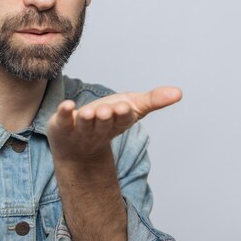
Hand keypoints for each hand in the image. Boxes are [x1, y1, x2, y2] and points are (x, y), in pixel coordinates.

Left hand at [47, 87, 181, 161]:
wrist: (77, 147)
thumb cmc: (108, 120)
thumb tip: (179, 92)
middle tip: (107, 111)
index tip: (126, 107)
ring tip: (89, 112)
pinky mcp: (62, 125)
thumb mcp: (132, 107)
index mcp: (117, 123)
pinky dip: (63, 113)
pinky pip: (62, 119)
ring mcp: (79, 128)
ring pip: (84, 124)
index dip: (123, 114)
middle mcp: (99, 128)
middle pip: (103, 123)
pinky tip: (66, 105)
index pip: (122, 120)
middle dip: (105, 117)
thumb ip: (153, 100)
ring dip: (86, 118)